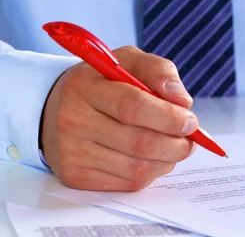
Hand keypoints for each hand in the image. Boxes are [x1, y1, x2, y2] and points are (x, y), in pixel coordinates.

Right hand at [40, 46, 197, 191]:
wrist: (55, 109)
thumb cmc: (99, 84)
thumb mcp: (124, 61)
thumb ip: (157, 70)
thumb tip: (182, 100)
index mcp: (84, 85)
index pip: (132, 106)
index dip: (168, 117)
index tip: (190, 120)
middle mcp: (72, 120)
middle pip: (138, 142)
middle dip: (175, 144)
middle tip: (189, 139)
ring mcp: (72, 152)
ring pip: (137, 168)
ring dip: (167, 160)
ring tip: (173, 147)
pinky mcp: (75, 176)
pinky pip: (127, 183)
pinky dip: (150, 173)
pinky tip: (151, 158)